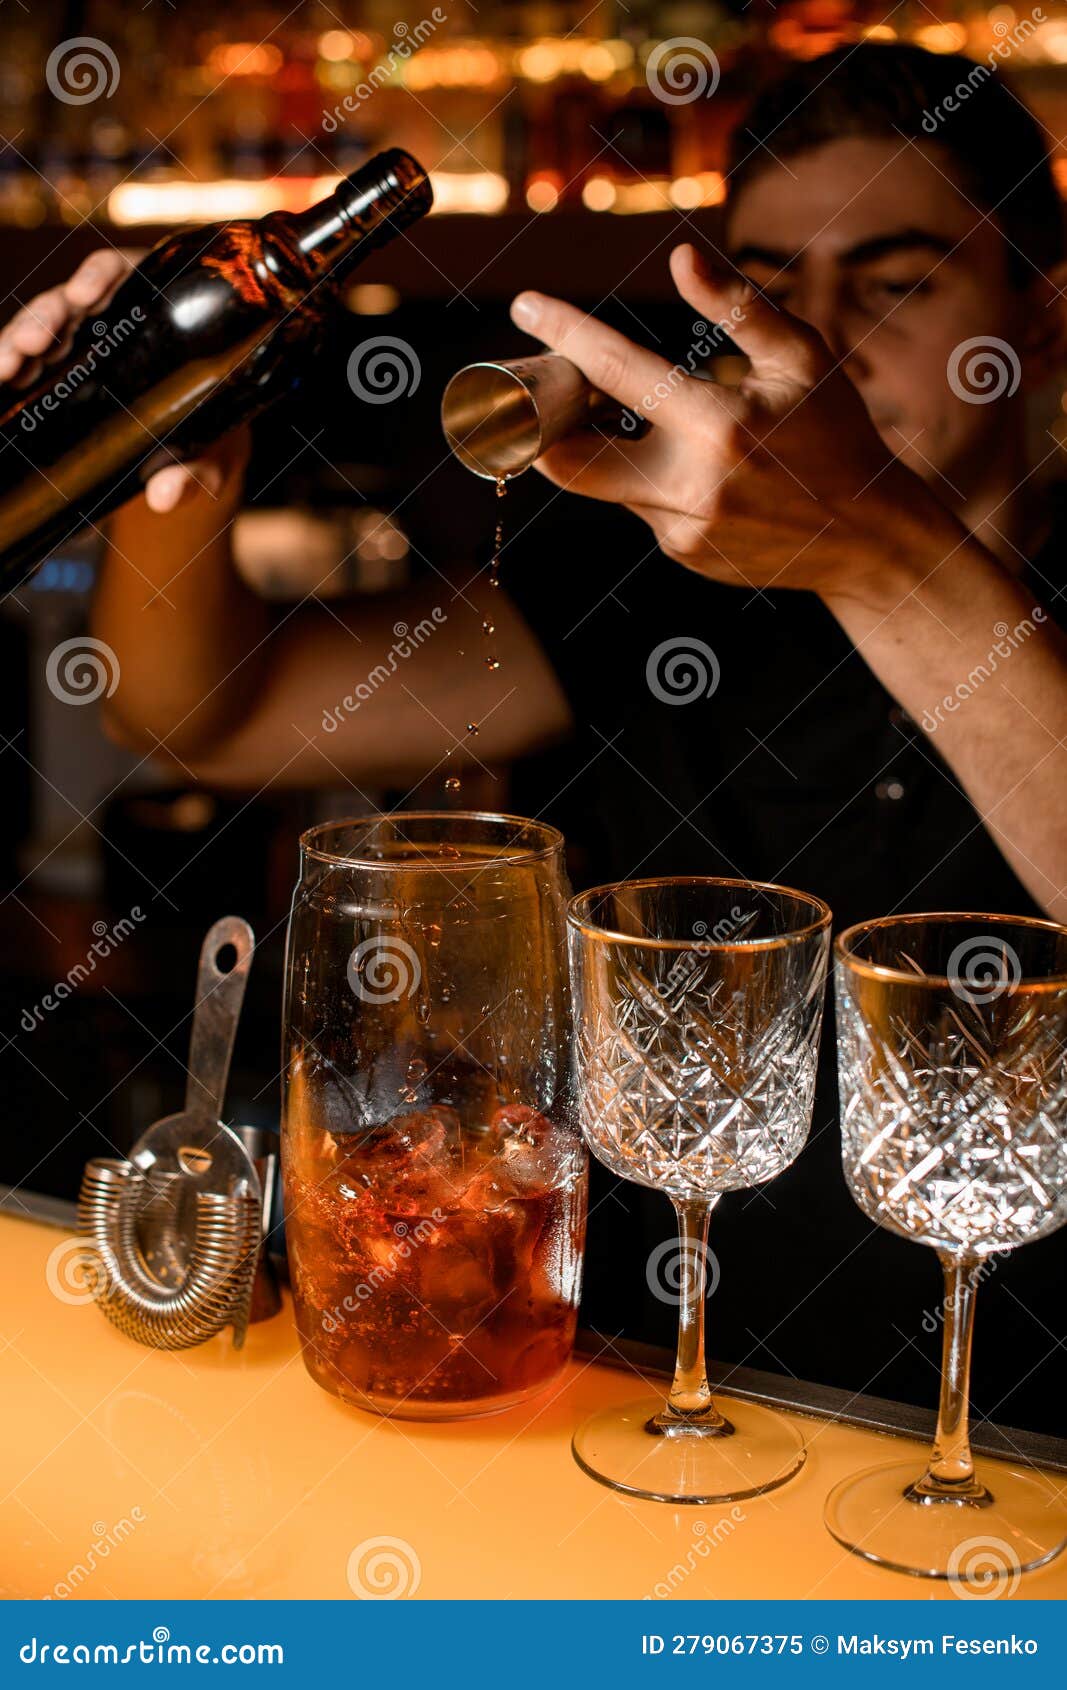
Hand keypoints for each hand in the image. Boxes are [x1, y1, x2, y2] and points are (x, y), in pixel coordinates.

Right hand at [0, 248, 249, 513]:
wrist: (194, 458)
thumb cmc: (211, 439)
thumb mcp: (213, 455)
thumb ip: (197, 472)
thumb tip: (164, 496)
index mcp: (159, 309)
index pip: (124, 274)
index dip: (99, 276)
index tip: (84, 295)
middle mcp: (115, 318)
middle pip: (73, 302)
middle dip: (46, 318)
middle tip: (31, 344)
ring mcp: (83, 343)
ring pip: (43, 329)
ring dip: (18, 341)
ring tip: (5, 367)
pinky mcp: (61, 369)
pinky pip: (29, 361)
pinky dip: (10, 366)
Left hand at [510, 245, 950, 605]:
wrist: (868, 537)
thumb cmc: (836, 434)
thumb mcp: (803, 357)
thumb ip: (738, 307)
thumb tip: (682, 257)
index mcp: (717, 423)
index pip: (617, 371)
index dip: (565, 335)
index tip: (526, 307)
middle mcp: (690, 484)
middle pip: (572, 462)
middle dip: (546, 429)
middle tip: (552, 395)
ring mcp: (682, 529)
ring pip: (613, 483)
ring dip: (619, 450)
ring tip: (676, 430)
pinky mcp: (684, 555)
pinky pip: (646, 510)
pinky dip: (660, 484)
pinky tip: (716, 481)